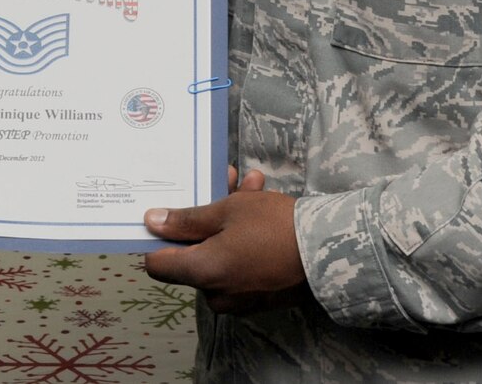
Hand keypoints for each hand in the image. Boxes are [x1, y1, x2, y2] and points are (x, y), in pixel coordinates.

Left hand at [142, 171, 310, 314]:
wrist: (330, 251)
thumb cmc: (273, 227)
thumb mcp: (228, 211)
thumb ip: (186, 220)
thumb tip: (151, 222)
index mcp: (202, 274)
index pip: (157, 265)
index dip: (158, 237)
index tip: (169, 213)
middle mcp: (216, 293)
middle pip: (193, 254)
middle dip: (206, 217)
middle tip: (224, 183)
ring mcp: (239, 298)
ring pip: (220, 253)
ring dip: (230, 219)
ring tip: (251, 184)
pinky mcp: (260, 296)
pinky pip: (240, 264)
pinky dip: (244, 239)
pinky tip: (262, 202)